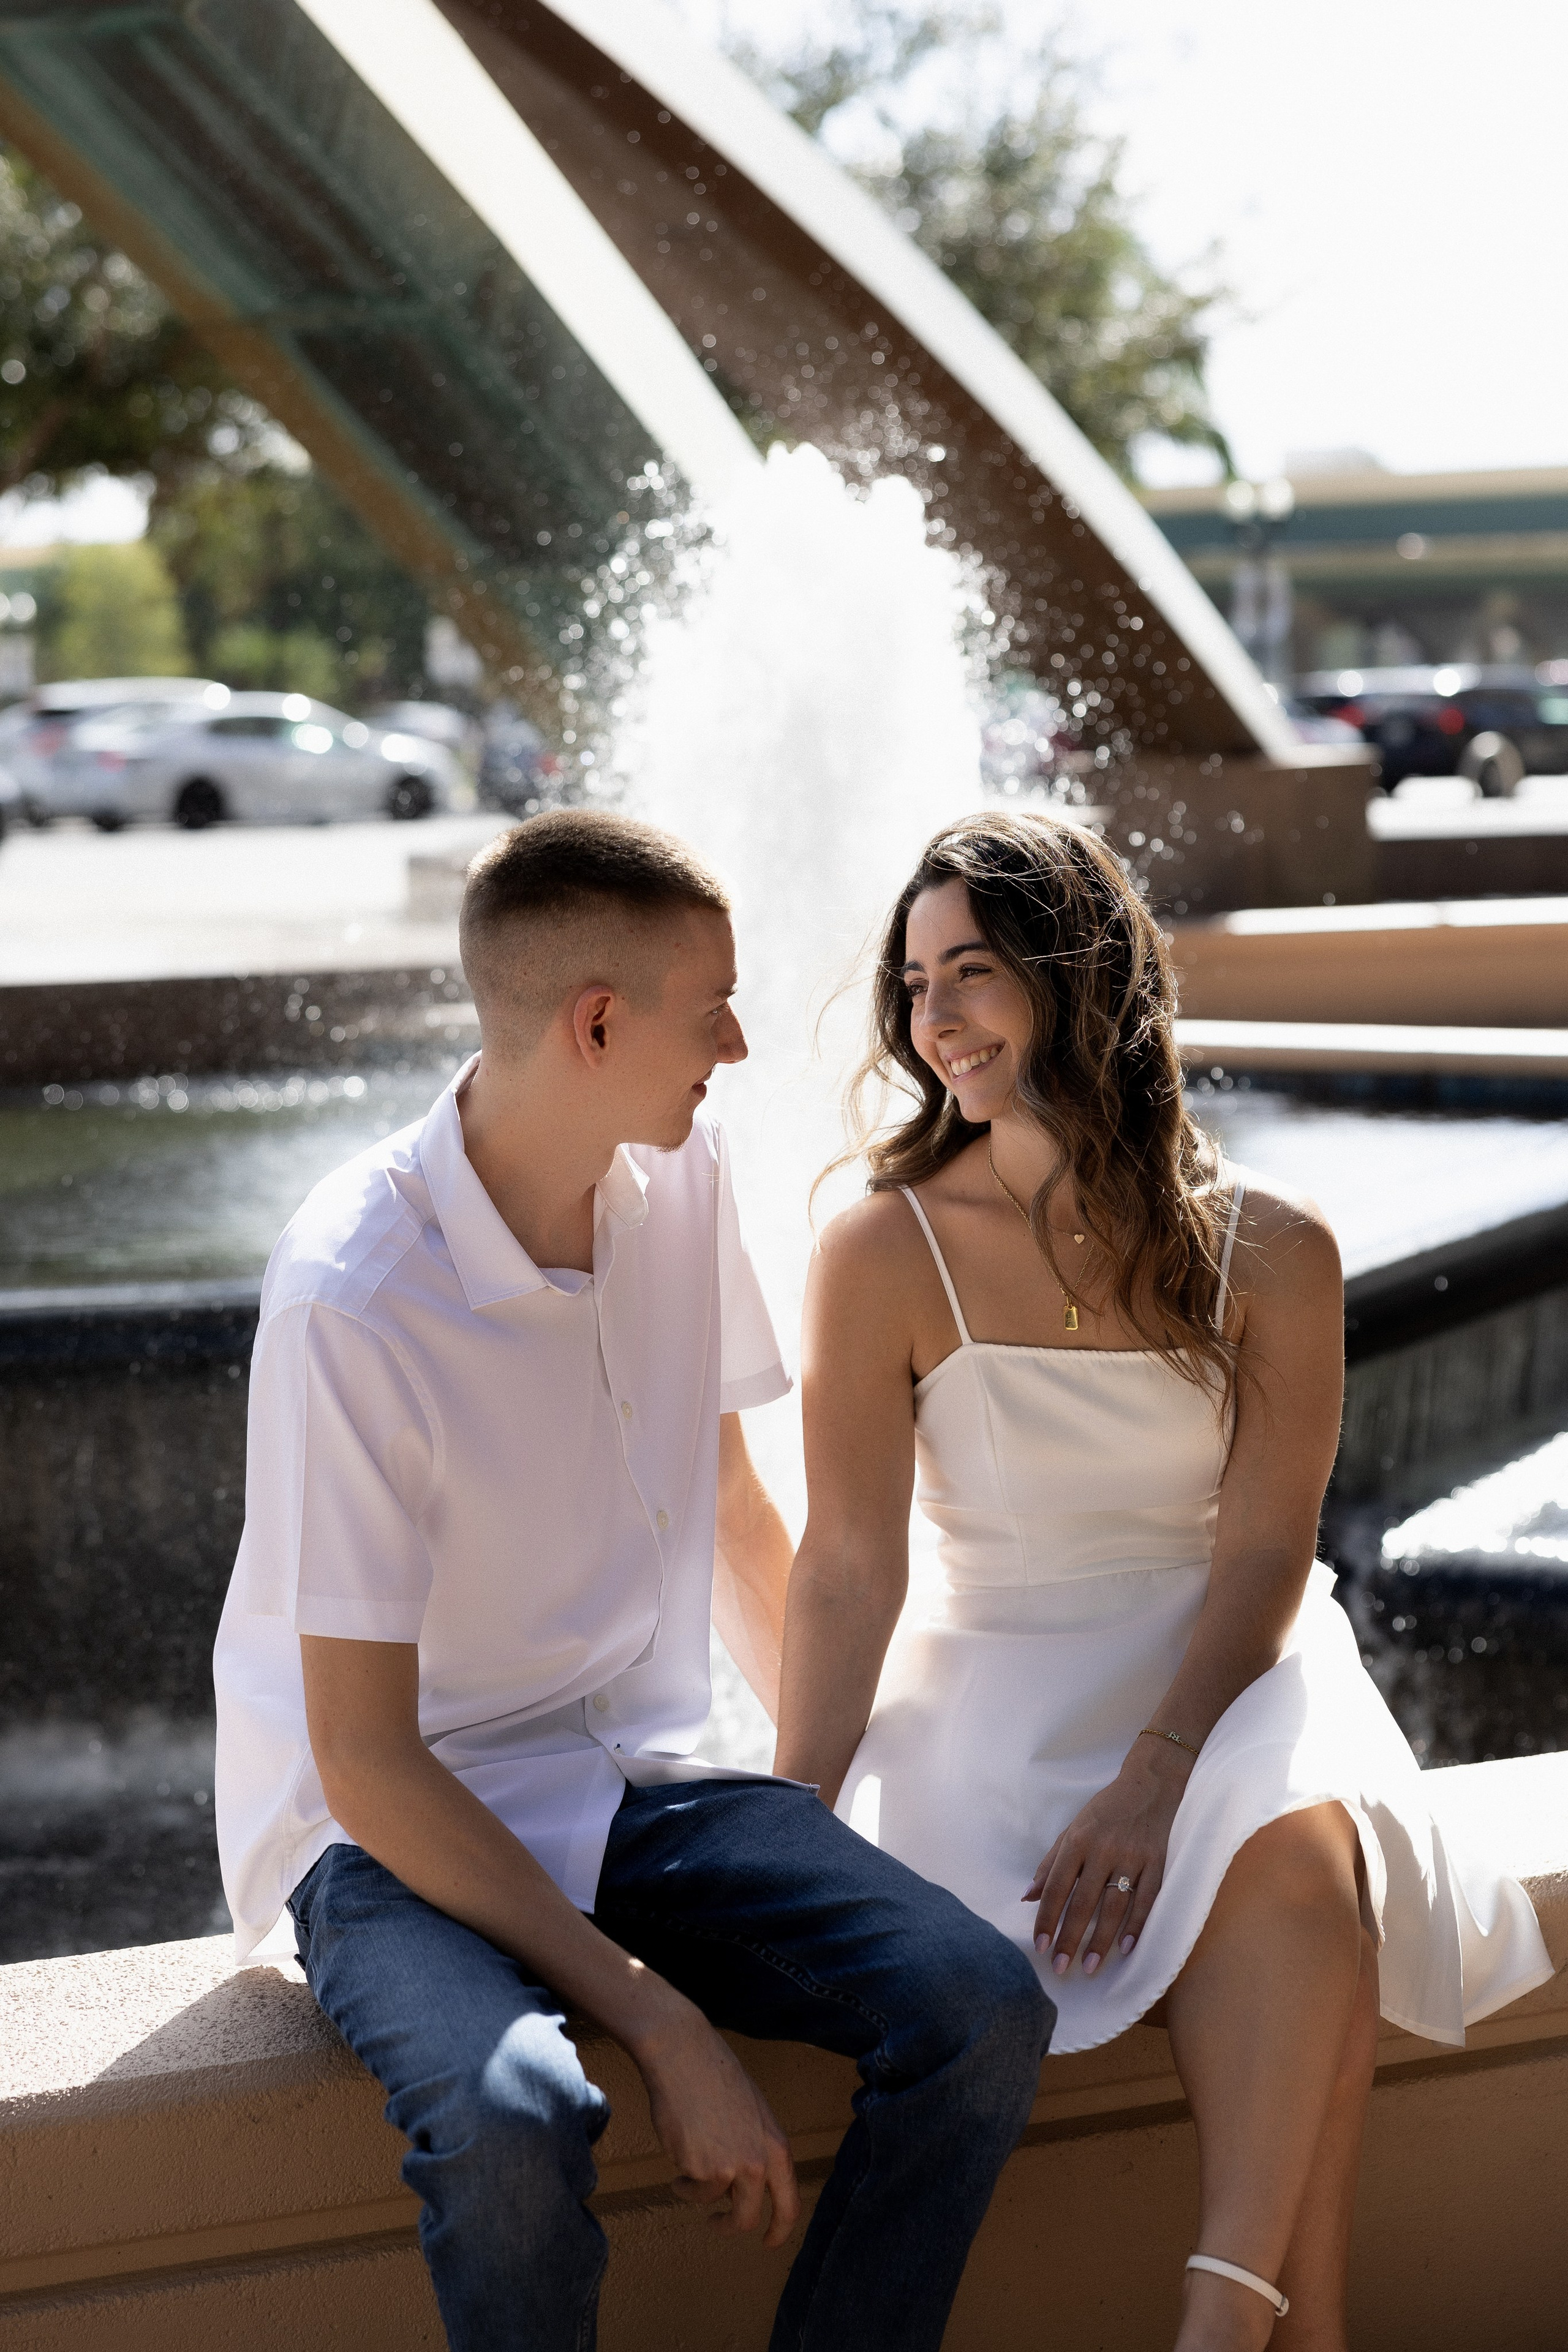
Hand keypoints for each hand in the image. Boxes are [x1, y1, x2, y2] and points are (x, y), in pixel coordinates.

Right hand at [632, 1996, 799, 2248]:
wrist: (683, 2055)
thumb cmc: (716, 2076)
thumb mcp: (753, 2113)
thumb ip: (757, 2149)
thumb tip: (748, 2183)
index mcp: (776, 2147)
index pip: (789, 2204)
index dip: (780, 2230)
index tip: (769, 2241)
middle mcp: (758, 2163)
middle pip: (746, 2218)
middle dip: (729, 2226)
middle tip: (718, 2224)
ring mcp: (728, 2167)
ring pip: (712, 2201)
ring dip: (697, 2192)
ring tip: (686, 2170)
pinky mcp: (699, 2169)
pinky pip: (691, 2187)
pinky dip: (682, 2180)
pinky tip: (678, 2153)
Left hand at [1024, 1740, 1192, 1976]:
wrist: (1150, 1783)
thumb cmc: (1106, 1810)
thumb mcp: (1073, 1828)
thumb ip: (1051, 1862)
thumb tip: (1028, 1896)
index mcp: (1078, 1840)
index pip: (1056, 1886)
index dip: (1047, 1918)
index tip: (1040, 1946)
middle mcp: (1103, 1849)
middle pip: (1083, 1901)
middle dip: (1070, 1937)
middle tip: (1061, 1968)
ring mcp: (1133, 1856)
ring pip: (1115, 1905)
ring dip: (1101, 1939)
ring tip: (1091, 1966)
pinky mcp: (1158, 1861)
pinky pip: (1148, 1898)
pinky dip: (1137, 1924)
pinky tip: (1127, 1948)